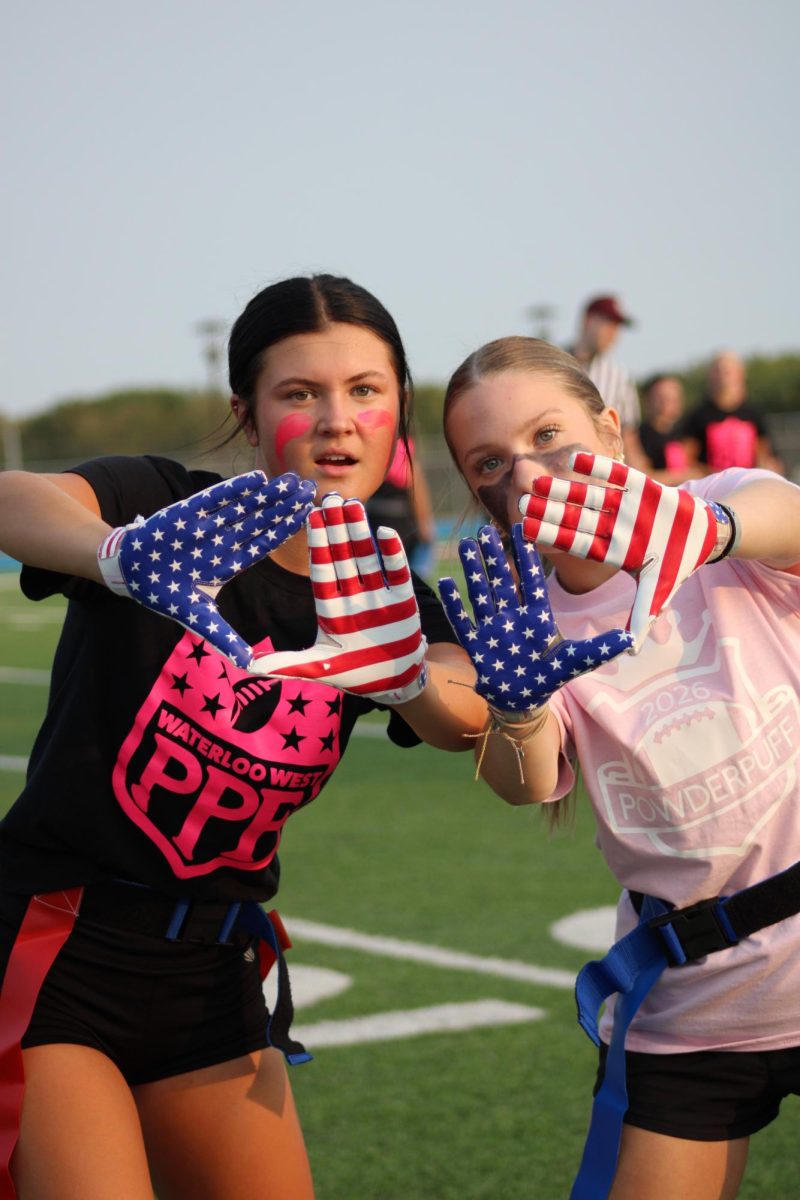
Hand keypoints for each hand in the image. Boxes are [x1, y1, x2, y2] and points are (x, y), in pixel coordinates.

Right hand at [97, 470, 314, 664]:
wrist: (130, 571)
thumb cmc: (168, 593)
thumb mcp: (199, 617)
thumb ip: (224, 637)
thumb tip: (248, 664)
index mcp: (231, 563)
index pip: (265, 544)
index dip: (286, 530)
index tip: (309, 517)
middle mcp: (224, 541)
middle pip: (260, 522)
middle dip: (284, 507)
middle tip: (310, 490)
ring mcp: (207, 526)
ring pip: (243, 508)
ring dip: (266, 495)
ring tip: (290, 481)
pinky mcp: (185, 513)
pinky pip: (214, 500)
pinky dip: (233, 491)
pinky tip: (256, 479)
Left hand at [248, 494, 427, 703]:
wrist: (393, 681)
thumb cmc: (352, 673)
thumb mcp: (318, 667)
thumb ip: (287, 664)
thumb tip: (249, 666)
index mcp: (330, 607)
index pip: (322, 570)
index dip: (317, 544)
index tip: (310, 516)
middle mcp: (353, 594)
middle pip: (343, 555)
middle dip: (337, 527)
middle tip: (330, 496)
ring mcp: (378, 594)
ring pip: (367, 556)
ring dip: (360, 531)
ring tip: (353, 503)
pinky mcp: (402, 599)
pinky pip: (396, 572)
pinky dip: (392, 552)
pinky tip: (384, 531)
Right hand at [437, 525, 632, 712]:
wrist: (523, 699)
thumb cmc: (549, 677)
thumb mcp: (577, 661)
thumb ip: (600, 648)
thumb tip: (632, 638)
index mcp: (537, 616)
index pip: (531, 580)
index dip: (527, 555)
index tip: (523, 529)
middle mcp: (513, 616)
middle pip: (503, 580)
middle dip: (495, 555)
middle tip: (486, 528)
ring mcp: (493, 628)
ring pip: (482, 593)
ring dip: (473, 570)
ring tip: (465, 544)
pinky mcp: (476, 645)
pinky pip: (463, 621)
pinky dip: (454, 604)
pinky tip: (446, 583)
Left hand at [519, 453, 730, 649]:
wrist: (703, 535)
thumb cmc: (675, 565)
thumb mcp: (658, 593)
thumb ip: (642, 617)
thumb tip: (631, 651)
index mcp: (609, 550)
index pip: (574, 543)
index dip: (551, 538)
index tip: (525, 533)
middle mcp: (610, 526)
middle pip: (573, 519)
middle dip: (547, 512)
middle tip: (519, 505)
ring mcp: (621, 505)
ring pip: (587, 496)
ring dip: (562, 489)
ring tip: (537, 481)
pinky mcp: (638, 485)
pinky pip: (614, 475)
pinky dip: (597, 467)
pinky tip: (574, 459)